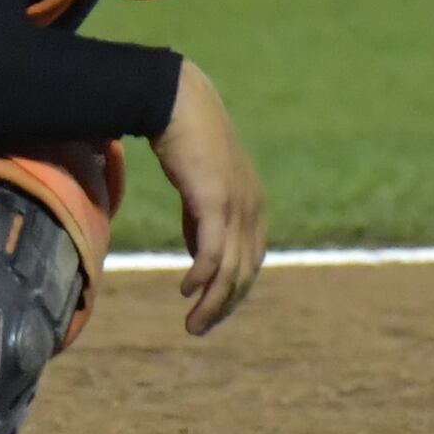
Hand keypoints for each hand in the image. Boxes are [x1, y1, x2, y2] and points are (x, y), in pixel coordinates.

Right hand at [152, 59, 267, 337]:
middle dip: (223, 305)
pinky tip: (186, 289)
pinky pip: (212, 250)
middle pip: (244, 271)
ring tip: (193, 324)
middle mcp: (251, 208)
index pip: (251, 261)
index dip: (234, 291)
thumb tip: (201, 260)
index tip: (212, 312)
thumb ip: (204, 223)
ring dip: (211, 301)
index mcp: (252, 206)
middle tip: (199, 329)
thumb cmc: (189, 143)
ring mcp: (236, 204)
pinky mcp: (214, 199)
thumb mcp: (202, 190)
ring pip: (230, 268)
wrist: (180, 103)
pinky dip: (202, 276)